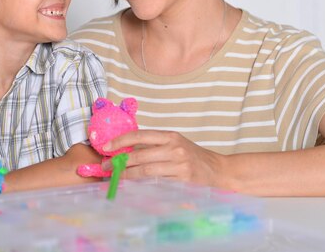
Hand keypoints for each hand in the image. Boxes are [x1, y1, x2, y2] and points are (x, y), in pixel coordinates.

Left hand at [101, 130, 221, 184]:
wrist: (218, 170)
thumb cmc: (192, 156)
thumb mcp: (175, 143)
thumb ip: (154, 145)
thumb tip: (124, 149)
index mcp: (170, 136)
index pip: (140, 135)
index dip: (120, 141)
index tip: (106, 147)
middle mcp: (175, 149)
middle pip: (139, 156)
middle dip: (119, 163)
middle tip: (105, 167)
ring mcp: (179, 166)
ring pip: (145, 172)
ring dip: (127, 176)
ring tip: (115, 178)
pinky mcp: (182, 182)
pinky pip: (156, 185)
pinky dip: (141, 187)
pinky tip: (132, 188)